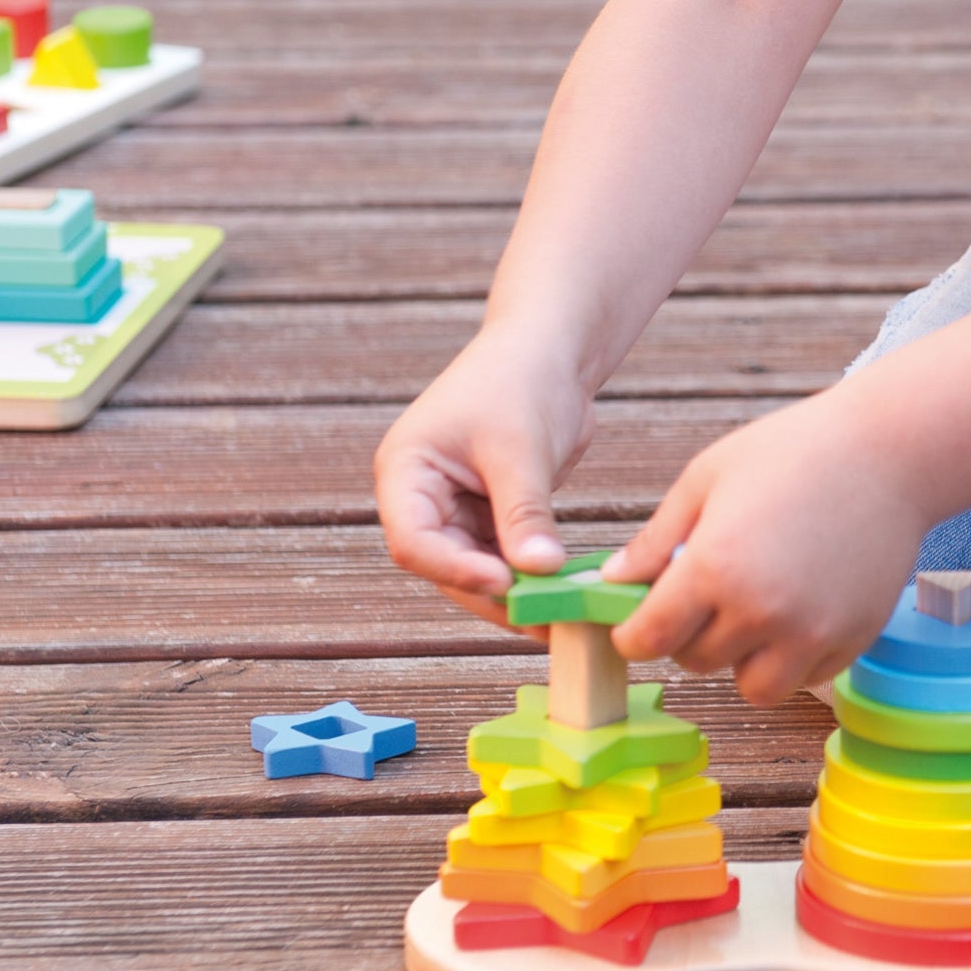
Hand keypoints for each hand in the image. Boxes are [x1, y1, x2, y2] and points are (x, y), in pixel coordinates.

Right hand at [373, 326, 592, 626]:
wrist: (550, 349)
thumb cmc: (522, 380)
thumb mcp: (520, 448)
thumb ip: (524, 512)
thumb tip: (539, 571)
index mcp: (406, 473)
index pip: (414, 540)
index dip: (455, 569)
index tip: (506, 581)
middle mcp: (421, 497)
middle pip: (445, 565)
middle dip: (493, 594)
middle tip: (542, 621)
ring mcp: (455, 509)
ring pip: (477, 569)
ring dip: (516, 594)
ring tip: (561, 618)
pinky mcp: (489, 515)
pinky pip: (504, 557)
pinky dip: (531, 576)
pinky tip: (565, 597)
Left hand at [603, 388, 931, 706]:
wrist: (890, 452)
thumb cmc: (793, 451)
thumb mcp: (707, 477)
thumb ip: (656, 538)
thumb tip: (613, 581)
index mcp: (715, 566)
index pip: (648, 639)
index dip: (632, 635)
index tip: (637, 623)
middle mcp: (761, 610)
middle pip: (696, 662)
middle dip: (688, 636)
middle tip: (704, 597)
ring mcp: (811, 632)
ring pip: (751, 687)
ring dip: (741, 659)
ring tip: (751, 612)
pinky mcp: (851, 640)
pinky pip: (804, 679)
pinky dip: (791, 658)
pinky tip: (795, 611)